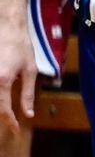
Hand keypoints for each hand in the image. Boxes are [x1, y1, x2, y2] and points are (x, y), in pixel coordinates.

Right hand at [0, 16, 35, 133]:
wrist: (7, 26)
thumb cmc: (21, 47)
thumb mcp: (30, 70)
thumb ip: (27, 94)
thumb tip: (27, 113)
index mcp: (2, 81)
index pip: (4, 109)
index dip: (10, 121)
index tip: (15, 130)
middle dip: (2, 115)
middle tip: (12, 123)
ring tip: (7, 111)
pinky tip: (1, 97)